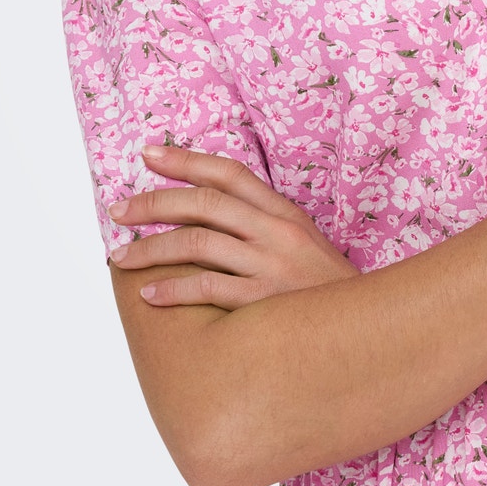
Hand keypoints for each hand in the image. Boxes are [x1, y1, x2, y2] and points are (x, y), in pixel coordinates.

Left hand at [107, 147, 360, 307]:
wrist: (368, 331)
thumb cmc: (326, 292)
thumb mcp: (304, 245)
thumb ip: (264, 225)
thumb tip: (211, 214)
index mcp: (285, 213)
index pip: (229, 174)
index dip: (186, 160)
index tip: (148, 154)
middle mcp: (277, 231)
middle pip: (204, 204)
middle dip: (153, 204)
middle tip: (118, 212)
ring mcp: (271, 265)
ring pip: (196, 243)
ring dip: (150, 249)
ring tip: (120, 258)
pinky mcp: (265, 302)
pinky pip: (207, 288)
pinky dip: (173, 289)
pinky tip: (150, 294)